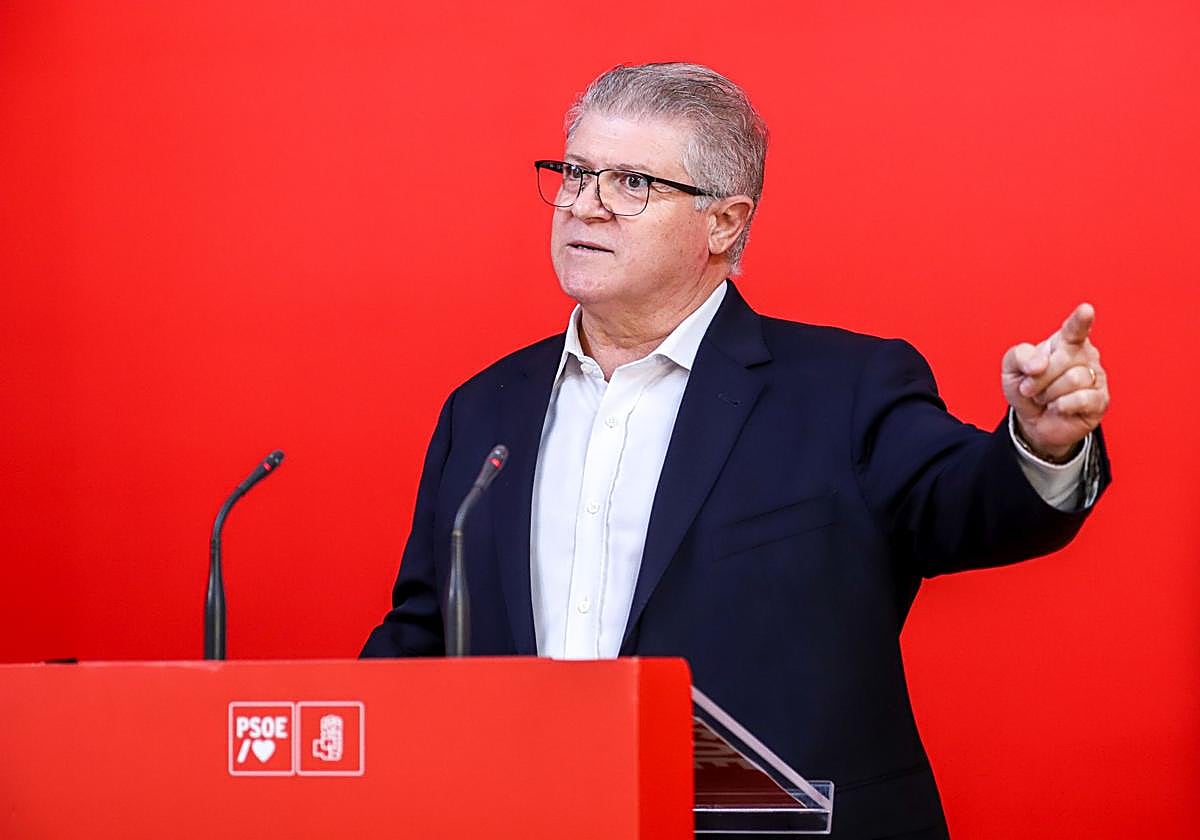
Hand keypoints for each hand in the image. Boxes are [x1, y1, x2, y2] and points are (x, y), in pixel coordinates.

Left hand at [1001, 303, 1109, 460]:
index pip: (1074, 329)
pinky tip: (1059, 407)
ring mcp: (1095, 377)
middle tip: (1030, 388)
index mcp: (1064, 342)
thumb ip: (1020, 356)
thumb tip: (1039, 363)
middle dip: (1039, 377)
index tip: (1086, 310)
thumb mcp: (1011, 369)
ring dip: (1049, 393)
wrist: (1032, 421)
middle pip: (1064, 358)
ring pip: (1073, 379)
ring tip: (1046, 398)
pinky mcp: (1100, 400)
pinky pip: (1082, 399)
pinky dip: (1063, 405)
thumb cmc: (1026, 389)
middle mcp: (1084, 355)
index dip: (1080, 320)